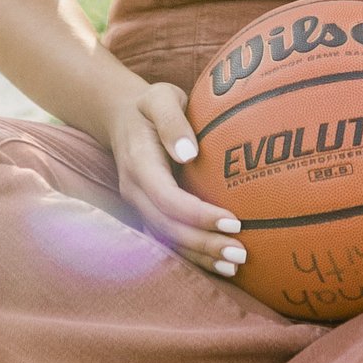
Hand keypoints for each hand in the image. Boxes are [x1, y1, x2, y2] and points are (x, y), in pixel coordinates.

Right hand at [109, 81, 250, 279]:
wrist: (121, 116)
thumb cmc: (150, 105)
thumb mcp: (160, 97)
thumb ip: (172, 121)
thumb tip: (189, 153)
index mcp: (138, 164)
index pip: (168, 198)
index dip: (198, 215)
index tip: (233, 221)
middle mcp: (135, 191)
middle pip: (168, 227)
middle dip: (203, 243)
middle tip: (240, 253)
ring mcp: (139, 205)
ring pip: (167, 240)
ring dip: (200, 256)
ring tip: (234, 265)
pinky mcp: (148, 212)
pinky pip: (168, 239)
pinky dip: (192, 255)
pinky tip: (219, 264)